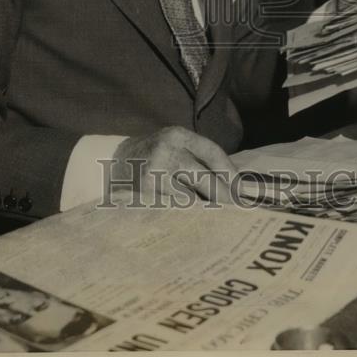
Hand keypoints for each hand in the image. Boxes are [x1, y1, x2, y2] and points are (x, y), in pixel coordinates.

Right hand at [111, 127, 235, 205]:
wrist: (115, 162)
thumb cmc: (155, 154)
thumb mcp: (175, 144)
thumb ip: (200, 157)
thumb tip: (234, 184)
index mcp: (178, 136)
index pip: (212, 153)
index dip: (230, 173)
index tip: (241, 190)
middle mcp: (166, 152)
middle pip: (205, 179)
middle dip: (223, 196)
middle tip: (237, 210)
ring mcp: (154, 175)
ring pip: (191, 199)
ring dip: (204, 209)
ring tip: (214, 217)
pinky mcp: (144, 195)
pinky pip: (174, 210)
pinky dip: (185, 216)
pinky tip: (191, 221)